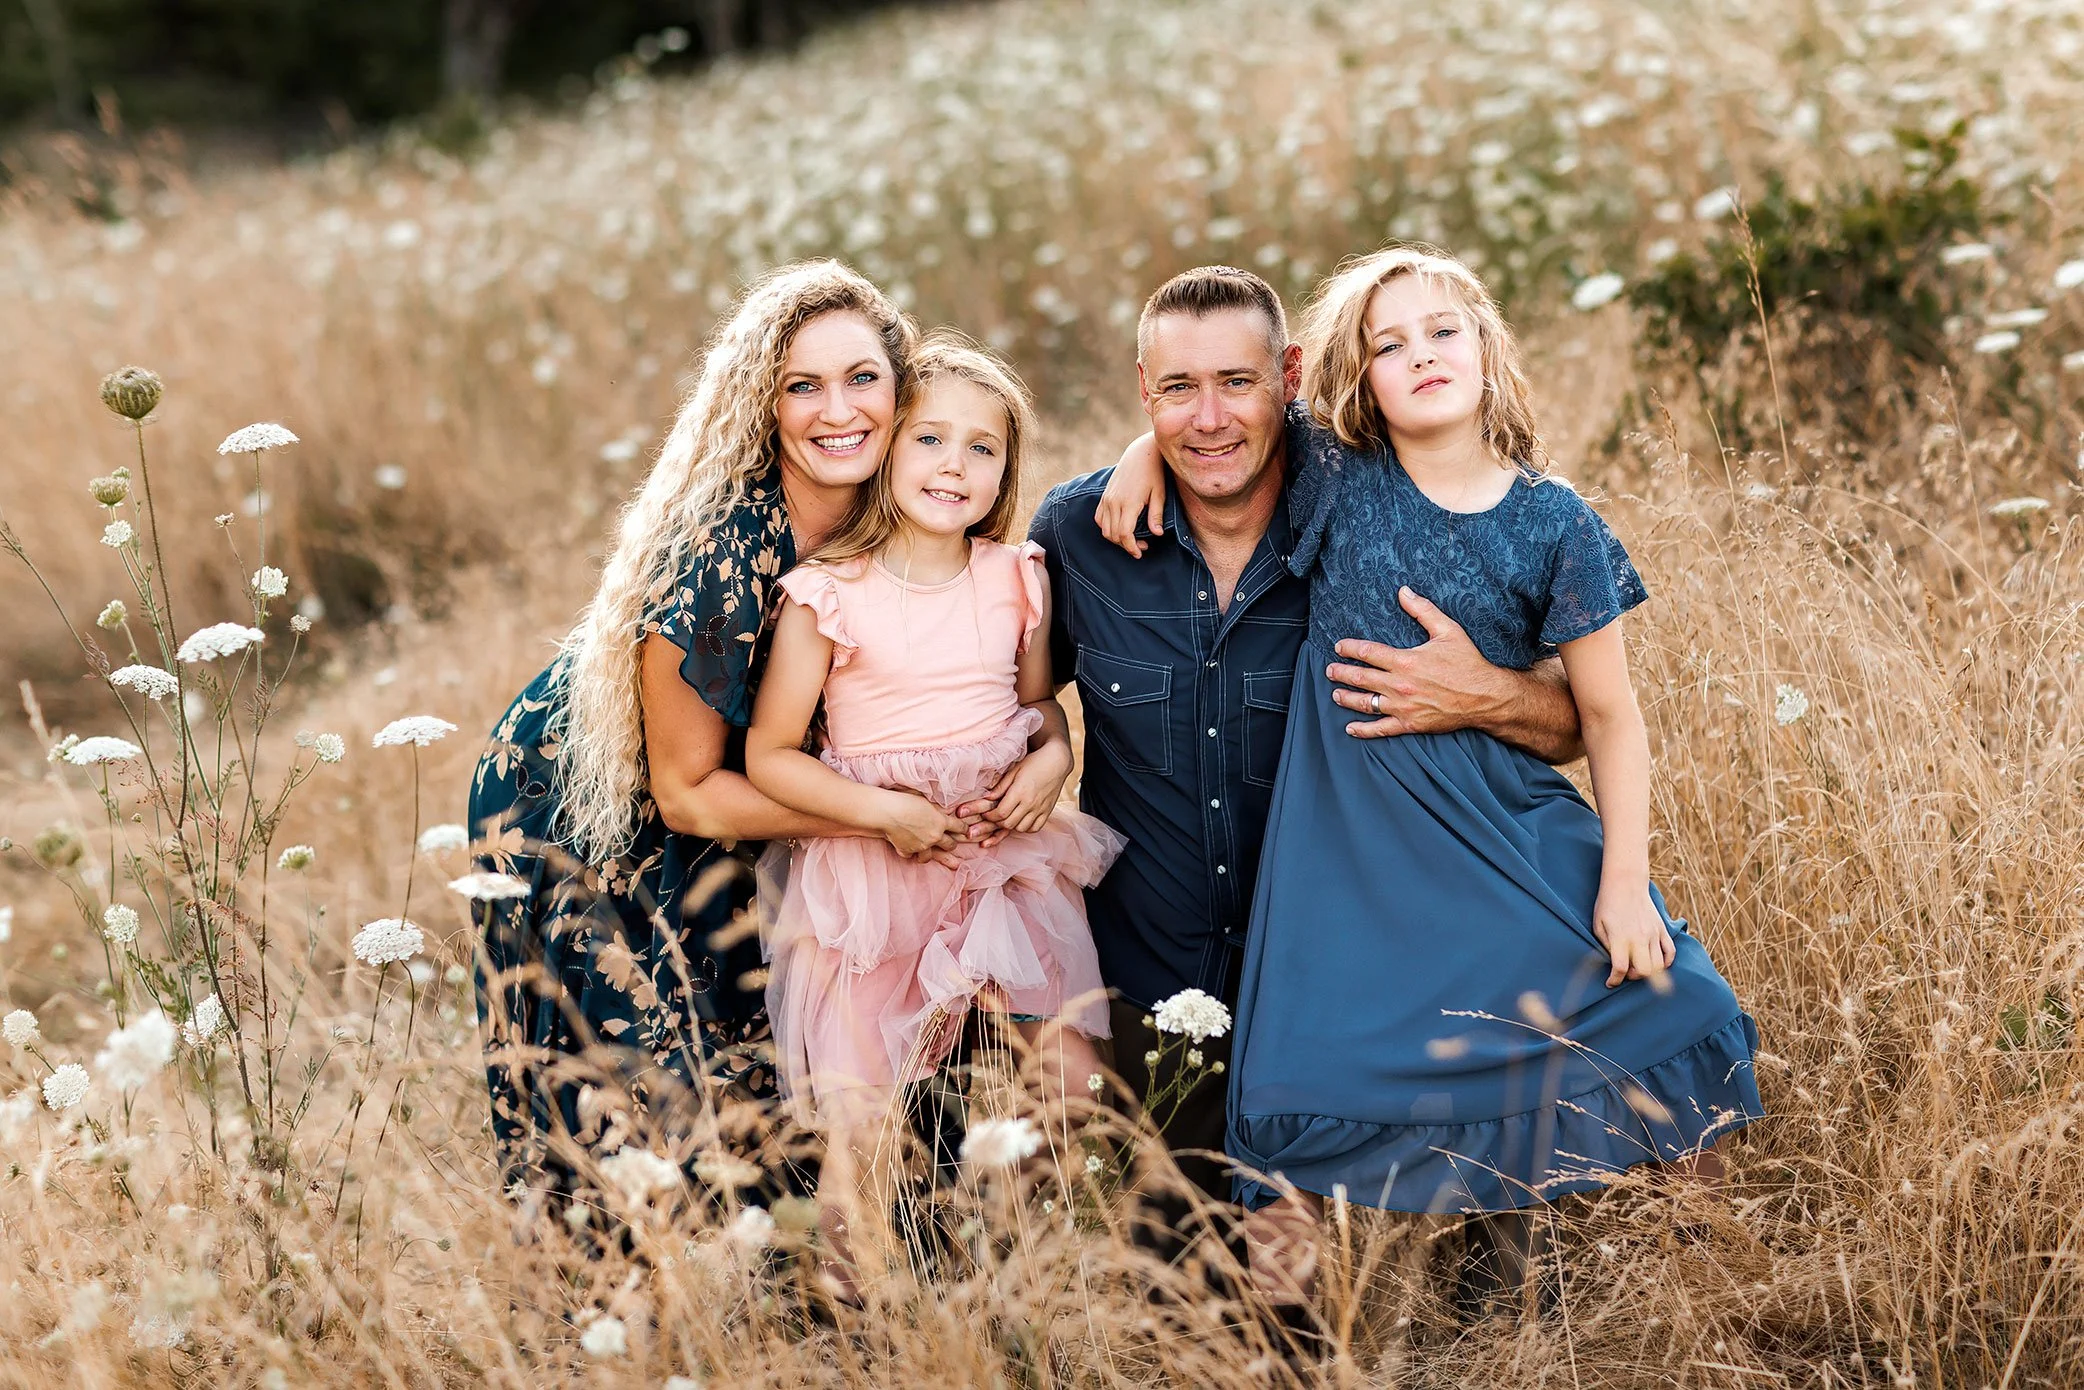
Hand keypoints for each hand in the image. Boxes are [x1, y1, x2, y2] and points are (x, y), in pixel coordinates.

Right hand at [877, 790, 973, 861]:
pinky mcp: (908, 851)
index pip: (960, 827)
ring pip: (931, 856)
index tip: (965, 830)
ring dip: (930, 853)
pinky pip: (911, 855)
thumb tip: (946, 808)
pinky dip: (908, 852)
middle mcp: (935, 836)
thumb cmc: (905, 800)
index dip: (963, 828)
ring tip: (927, 851)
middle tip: (951, 843)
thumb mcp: (925, 799)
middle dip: (951, 844)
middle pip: (950, 845)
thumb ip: (937, 808)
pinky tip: (906, 847)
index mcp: (942, 821)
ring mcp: (922, 846)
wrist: (887, 812)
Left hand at [960, 742, 1071, 846]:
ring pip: (1021, 828)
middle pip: (1009, 823)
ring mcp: (1040, 809)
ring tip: (1008, 817)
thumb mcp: (1014, 771)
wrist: (1057, 761)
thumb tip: (986, 798)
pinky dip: (1026, 828)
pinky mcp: (1047, 812)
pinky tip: (1021, 820)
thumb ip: (1000, 786)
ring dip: (1011, 826)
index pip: (1000, 813)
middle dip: (997, 822)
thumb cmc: (1034, 763)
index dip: (990, 816)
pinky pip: (1035, 828)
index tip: (986, 813)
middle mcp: (1030, 803)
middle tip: (994, 816)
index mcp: (1019, 791)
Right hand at [1095, 435, 1166, 556]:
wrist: (1140, 454)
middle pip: (1113, 534)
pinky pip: (1099, 518)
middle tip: (1141, 547)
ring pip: (1105, 529)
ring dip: (1116, 539)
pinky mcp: (1104, 496)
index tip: (1140, 553)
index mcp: (1129, 502)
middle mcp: (1114, 502)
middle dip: (1126, 545)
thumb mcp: (1160, 494)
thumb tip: (1157, 534)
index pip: (1124, 534)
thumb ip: (1156, 515)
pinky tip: (1119, 528)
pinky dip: (1107, 528)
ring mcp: (1106, 499)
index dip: (1131, 547)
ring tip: (1131, 539)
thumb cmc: (1153, 473)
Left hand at [1328, 586, 1507, 738]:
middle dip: (1341, 673)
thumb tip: (1403, 591)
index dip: (1350, 648)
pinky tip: (1350, 728)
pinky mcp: (1409, 724)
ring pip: (1365, 703)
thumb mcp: (1448, 630)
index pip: (1368, 652)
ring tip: (1335, 694)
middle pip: (1360, 678)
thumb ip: (1423, 610)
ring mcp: (1402, 707)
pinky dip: (1363, 730)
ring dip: (1346, 698)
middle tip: (1330, 669)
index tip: (1339, 646)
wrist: (1485, 697)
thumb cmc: (1467, 663)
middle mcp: (1399, 685)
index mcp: (1405, 660)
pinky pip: (1380, 729)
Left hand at [1592, 881, 1674, 987]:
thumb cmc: (1608, 904)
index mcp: (1620, 937)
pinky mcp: (1662, 930)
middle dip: (1633, 977)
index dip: (1614, 980)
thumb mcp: (1598, 925)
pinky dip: (1666, 962)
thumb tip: (1614, 964)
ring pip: (1658, 965)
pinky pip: (1670, 952)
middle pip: (1644, 970)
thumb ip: (1606, 946)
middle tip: (1625, 972)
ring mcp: (1654, 934)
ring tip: (1637, 966)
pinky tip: (1656, 962)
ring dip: (1648, 971)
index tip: (1610, 982)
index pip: (1620, 967)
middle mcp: (1639, 937)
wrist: (1626, 883)